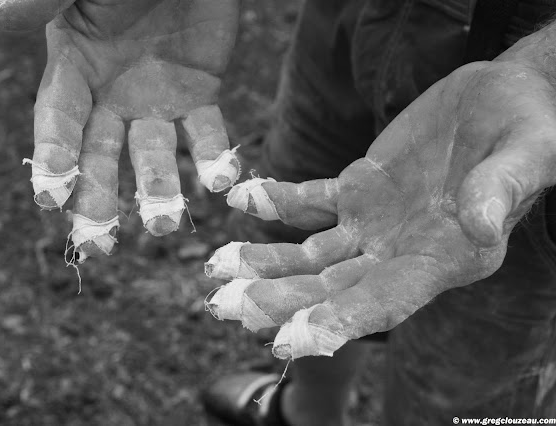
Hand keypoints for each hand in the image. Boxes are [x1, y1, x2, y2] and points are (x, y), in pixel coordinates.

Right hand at [0, 0, 239, 260]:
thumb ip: (44, 1)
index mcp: (75, 68)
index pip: (58, 120)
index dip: (53, 156)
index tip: (50, 196)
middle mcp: (111, 95)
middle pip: (99, 155)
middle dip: (97, 198)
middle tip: (99, 243)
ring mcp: (156, 102)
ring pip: (154, 155)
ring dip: (158, 191)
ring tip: (165, 224)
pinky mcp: (199, 97)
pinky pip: (207, 134)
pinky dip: (214, 158)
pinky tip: (220, 181)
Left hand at [205, 54, 555, 358]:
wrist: (504, 101)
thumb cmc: (530, 132)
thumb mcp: (528, 154)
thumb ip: (501, 190)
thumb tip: (477, 225)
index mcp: (446, 260)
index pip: (386, 301)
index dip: (339, 322)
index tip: (289, 340)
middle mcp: (402, 253)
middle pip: (332, 287)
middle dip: (279, 300)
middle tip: (225, 308)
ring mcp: (373, 225)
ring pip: (310, 254)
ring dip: (264, 261)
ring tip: (216, 266)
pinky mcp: (356, 190)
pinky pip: (308, 202)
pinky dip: (276, 201)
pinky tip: (242, 198)